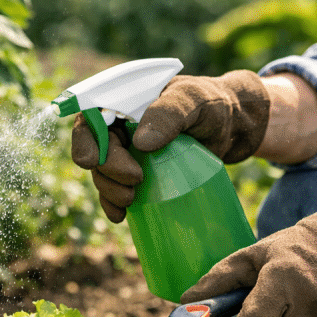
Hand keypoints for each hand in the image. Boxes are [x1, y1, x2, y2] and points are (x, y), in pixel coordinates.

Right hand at [71, 70, 269, 222]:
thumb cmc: (212, 106)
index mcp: (124, 100)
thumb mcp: (194, 102)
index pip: (90, 117)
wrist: (232, 128)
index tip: (92, 161)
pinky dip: (113, 204)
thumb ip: (170, 114)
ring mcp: (127, 150)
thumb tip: (140, 143)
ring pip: (102, 172)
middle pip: (94, 149)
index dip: (84, 140)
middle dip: (105, 170)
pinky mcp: (137, 172)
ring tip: (130, 201)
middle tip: (133, 183)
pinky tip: (120, 216)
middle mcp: (119, 125)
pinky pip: (116, 188)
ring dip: (109, 190)